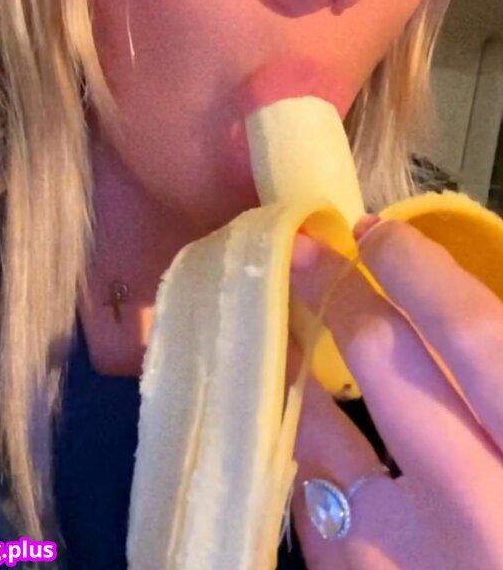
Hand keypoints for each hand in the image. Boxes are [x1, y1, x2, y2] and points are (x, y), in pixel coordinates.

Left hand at [287, 219, 502, 568]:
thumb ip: (502, 380)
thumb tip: (455, 312)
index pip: (474, 334)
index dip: (415, 269)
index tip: (379, 234)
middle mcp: (483, 510)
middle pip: (382, 361)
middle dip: (336, 290)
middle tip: (307, 252)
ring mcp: (411, 562)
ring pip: (320, 426)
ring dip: (298, 362)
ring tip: (290, 324)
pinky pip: (309, 501)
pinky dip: (302, 451)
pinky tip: (304, 426)